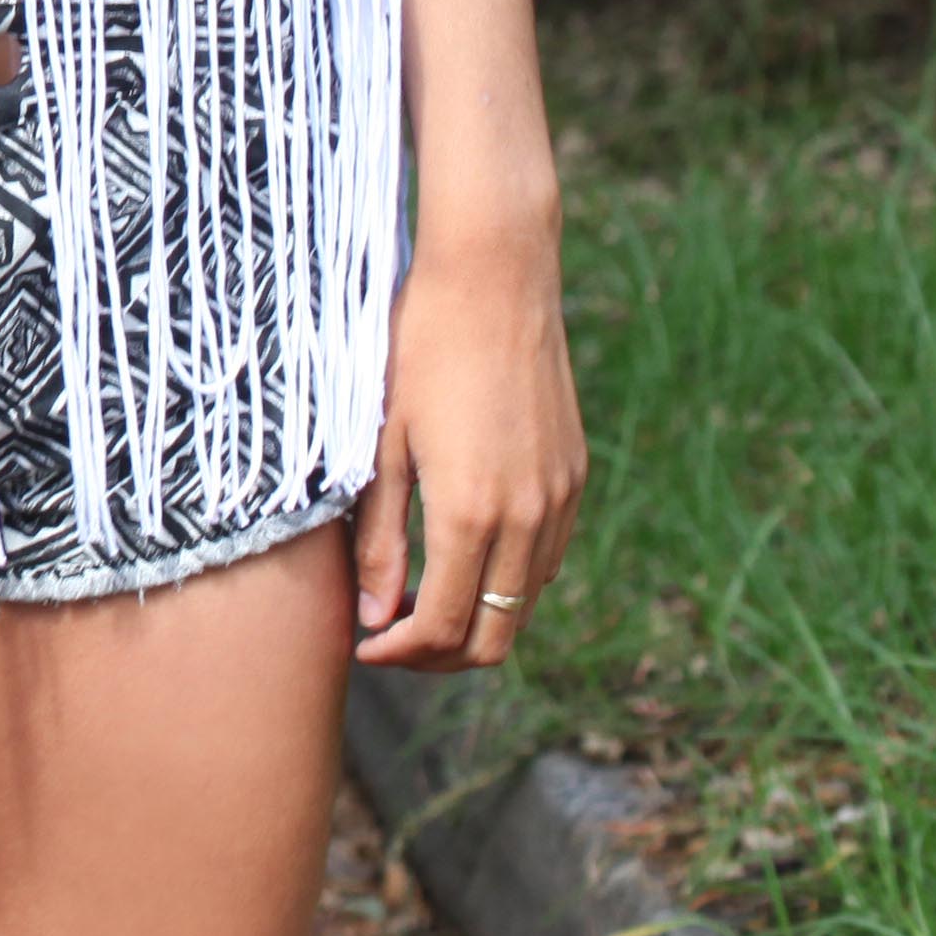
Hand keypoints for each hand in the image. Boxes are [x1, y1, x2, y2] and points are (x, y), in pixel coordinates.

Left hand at [354, 231, 586, 671]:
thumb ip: (377, 536)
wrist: (496, 280)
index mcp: (469, 512)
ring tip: (416, 600)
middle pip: (494, 635)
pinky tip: (461, 557)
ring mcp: (558, 499)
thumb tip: (372, 615)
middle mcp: (526, 517)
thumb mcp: (380, 443)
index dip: (399, 653)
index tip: (362, 646)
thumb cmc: (418, 349)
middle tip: (389, 639)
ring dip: (475, 619)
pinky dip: (506, 581)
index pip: (441, 627)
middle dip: (438, 655)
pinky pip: (546, 559)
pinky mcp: (573, 477)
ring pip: (525, 603)